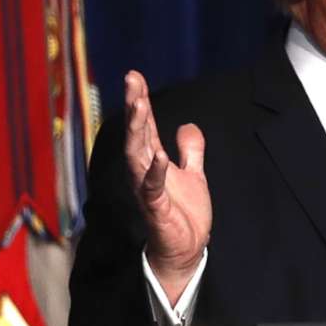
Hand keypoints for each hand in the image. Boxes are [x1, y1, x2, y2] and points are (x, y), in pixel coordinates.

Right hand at [121, 70, 211, 302]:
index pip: (146, 126)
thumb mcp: (193, 175)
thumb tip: (189, 125)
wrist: (186, 250)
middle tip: (132, 80)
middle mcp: (145, 172)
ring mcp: (148, 190)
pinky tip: (159, 156)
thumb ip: (190, 151)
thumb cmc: (184, 214)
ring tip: (140, 106)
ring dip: (138, 131)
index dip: (141, 100)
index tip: (135, 75)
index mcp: (153, 161)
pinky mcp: (156, 209)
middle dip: (135, 106)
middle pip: (137, 134)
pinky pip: (152, 189)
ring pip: (137, 156)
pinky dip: (155, 173)